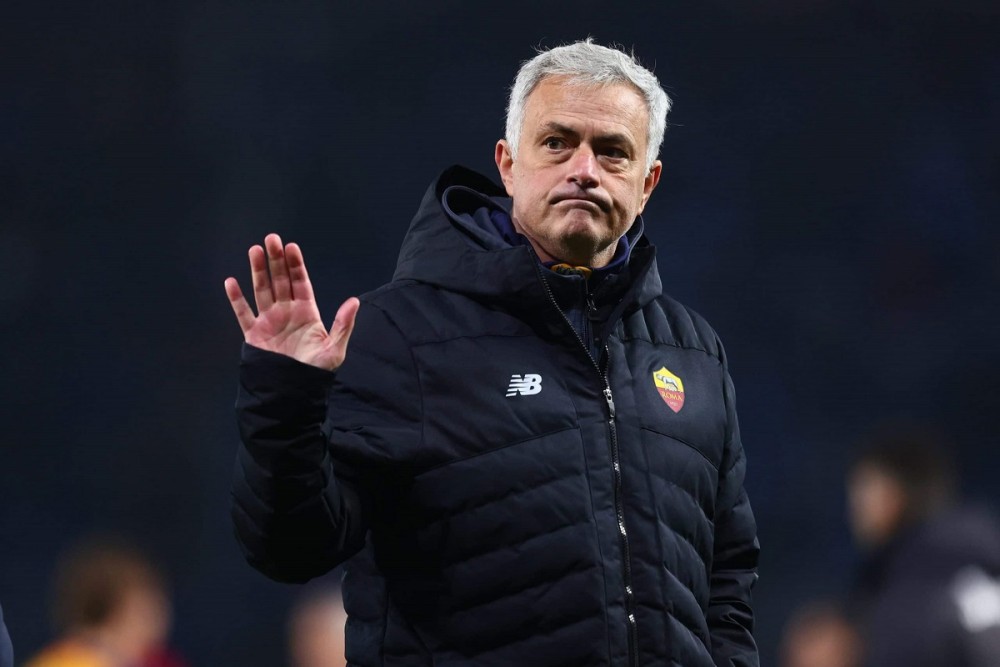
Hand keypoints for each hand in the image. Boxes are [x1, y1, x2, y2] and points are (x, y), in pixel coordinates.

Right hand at [224, 233, 358, 370]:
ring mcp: (269, 321)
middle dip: (276, 260)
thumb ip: (343, 325)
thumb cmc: (315, 373)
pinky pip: (243, 313)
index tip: (291, 247)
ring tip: (254, 250)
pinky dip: (236, 299)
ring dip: (257, 271)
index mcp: (307, 313)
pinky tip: (231, 282)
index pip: (301, 283)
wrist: (292, 393)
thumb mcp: (334, 349)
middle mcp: (287, 312)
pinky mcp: (254, 334)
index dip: (296, 265)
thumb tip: (354, 300)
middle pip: (280, 281)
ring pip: (262, 290)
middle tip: (272, 239)